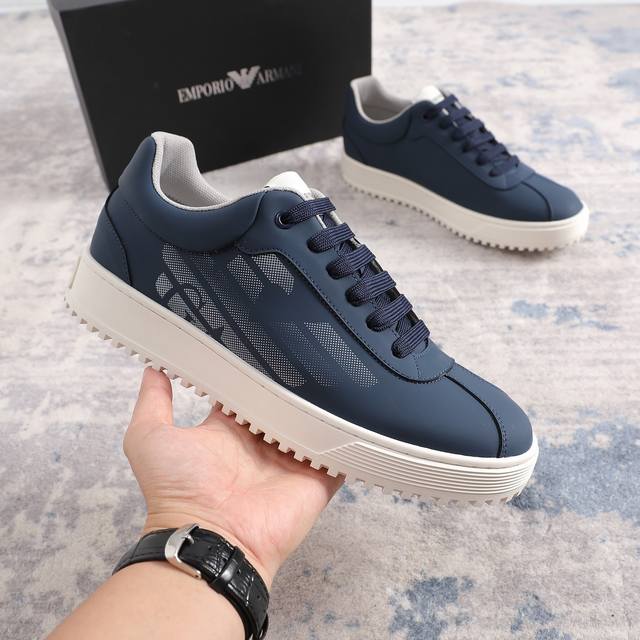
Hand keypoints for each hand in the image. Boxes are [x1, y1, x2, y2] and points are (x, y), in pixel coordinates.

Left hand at [124, 367, 342, 586]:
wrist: (209, 539)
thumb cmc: (176, 491)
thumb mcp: (150, 438)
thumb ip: (153, 402)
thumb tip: (153, 369)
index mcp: (228, 431)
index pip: (244, 393)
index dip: (252, 373)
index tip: (263, 347)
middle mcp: (259, 443)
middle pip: (281, 405)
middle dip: (290, 386)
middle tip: (303, 355)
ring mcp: (289, 462)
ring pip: (310, 424)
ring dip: (317, 407)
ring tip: (331, 375)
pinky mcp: (315, 479)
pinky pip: (336, 454)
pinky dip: (343, 439)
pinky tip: (349, 413)